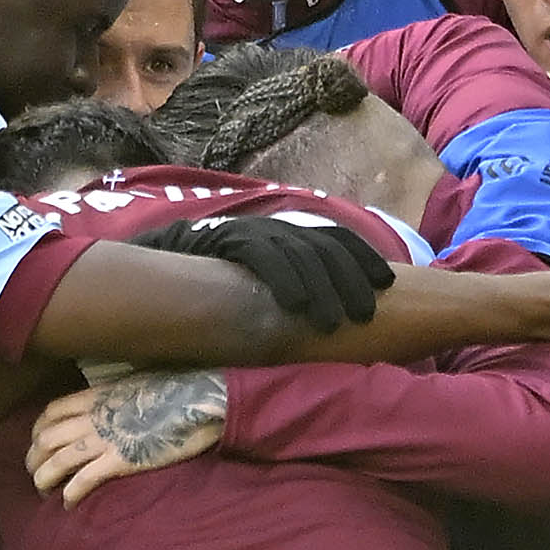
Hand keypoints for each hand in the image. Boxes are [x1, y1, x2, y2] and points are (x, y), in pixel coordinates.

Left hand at [28, 371, 228, 503]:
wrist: (198, 401)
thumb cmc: (174, 391)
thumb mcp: (135, 384)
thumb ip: (115, 396)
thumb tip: (113, 404)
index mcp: (96, 396)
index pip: (51, 412)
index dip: (37, 430)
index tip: (37, 443)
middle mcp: (93, 417)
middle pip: (46, 438)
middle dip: (33, 457)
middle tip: (34, 472)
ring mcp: (105, 439)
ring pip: (57, 460)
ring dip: (43, 478)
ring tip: (42, 491)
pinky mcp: (120, 460)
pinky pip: (84, 480)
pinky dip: (71, 494)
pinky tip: (68, 504)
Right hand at [131, 214, 393, 331]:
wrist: (163, 261)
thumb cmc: (217, 280)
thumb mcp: (263, 281)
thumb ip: (293, 288)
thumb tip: (332, 316)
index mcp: (289, 234)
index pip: (336, 239)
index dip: (362, 258)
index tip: (386, 283)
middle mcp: (276, 228)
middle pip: (324, 248)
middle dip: (349, 278)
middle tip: (365, 314)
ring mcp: (253, 233)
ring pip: (299, 254)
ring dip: (321, 288)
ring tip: (333, 321)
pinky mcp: (229, 241)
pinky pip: (263, 257)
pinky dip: (282, 279)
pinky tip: (295, 305)